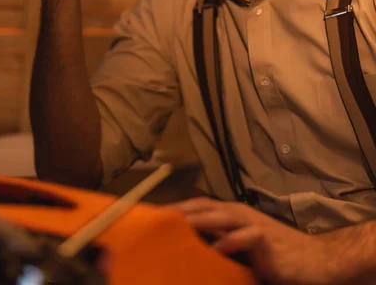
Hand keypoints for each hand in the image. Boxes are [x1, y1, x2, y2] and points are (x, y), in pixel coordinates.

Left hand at [171, 198, 343, 284]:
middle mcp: (238, 213)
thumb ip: (221, 244)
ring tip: (174, 226)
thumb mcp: (243, 249)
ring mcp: (252, 223)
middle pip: (203, 206)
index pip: (198, 207)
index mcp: (231, 214)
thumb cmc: (275, 255)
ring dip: (197, 220)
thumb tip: (191, 249)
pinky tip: (214, 250)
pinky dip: (228, 242)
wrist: (314, 260)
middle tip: (154, 218)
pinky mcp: (266, 238)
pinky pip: (244, 238)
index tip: (152, 216)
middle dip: (179, 211)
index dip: (176, 209)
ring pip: (219, 216)